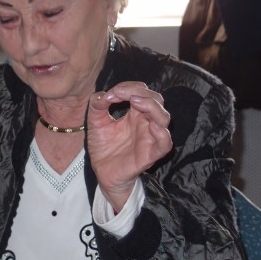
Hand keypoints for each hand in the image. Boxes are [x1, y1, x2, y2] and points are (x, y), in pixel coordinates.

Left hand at [87, 82, 172, 211]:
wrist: (101, 172)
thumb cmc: (103, 147)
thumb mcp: (95, 122)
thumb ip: (98, 104)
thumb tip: (104, 94)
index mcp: (135, 113)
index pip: (141, 92)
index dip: (129, 87)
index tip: (112, 94)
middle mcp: (145, 122)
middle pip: (157, 100)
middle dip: (141, 92)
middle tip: (121, 93)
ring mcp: (150, 137)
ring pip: (164, 118)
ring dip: (152, 106)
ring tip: (135, 102)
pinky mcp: (151, 154)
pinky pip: (165, 143)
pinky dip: (161, 133)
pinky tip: (150, 125)